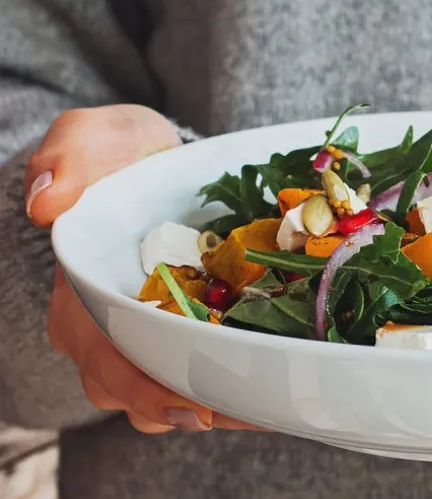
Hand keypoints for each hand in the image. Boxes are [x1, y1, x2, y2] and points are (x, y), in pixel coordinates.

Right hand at [28, 105, 262, 432]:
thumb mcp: (95, 137)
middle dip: (190, 406)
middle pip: (140, 391)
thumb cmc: (123, 152)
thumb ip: (71, 155)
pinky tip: (269, 388)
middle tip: (245, 409)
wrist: (157, 159)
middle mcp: (106, 329)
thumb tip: (46, 201)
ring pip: (169, 395)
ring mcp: (144, 335)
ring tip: (263, 405)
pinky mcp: (183, 332)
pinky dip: (229, 386)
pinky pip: (198, 376)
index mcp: (78, 297)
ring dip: (214, 404)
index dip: (145, 388)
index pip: (103, 359)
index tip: (193, 402)